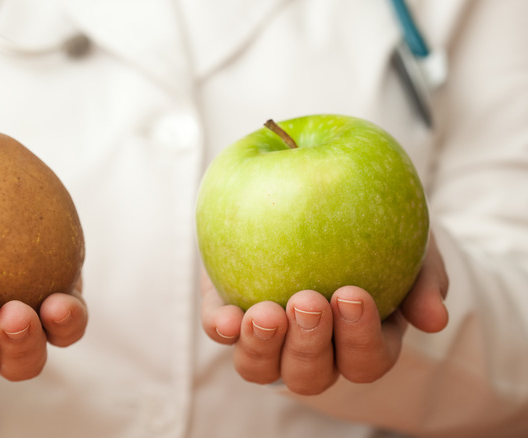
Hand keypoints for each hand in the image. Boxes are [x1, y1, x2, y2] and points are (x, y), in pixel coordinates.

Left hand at [201, 234, 447, 394]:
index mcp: (360, 342)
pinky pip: (222, 332)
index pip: (366, 360)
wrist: (313, 195)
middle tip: (308, 301)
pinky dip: (223, 330)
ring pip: (261, 368)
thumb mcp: (411, 242)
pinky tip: (227, 319)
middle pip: (311, 375)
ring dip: (263, 349)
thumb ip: (424, 277)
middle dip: (310, 345)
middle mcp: (312, 352)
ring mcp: (267, 339)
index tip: (352, 294)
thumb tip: (434, 320)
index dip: (360, 338)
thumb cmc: (376, 227)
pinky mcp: (230, 314)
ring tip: (265, 314)